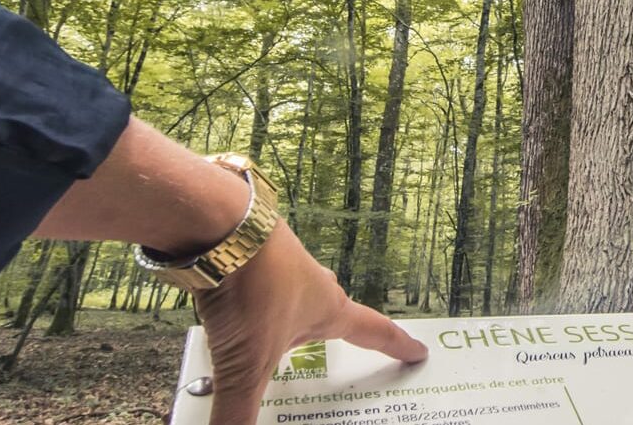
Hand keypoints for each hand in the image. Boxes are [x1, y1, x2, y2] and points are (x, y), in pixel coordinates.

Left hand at [196, 222, 427, 424]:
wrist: (215, 225)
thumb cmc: (253, 285)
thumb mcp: (248, 364)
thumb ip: (239, 411)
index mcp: (328, 310)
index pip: (374, 333)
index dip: (397, 346)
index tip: (417, 350)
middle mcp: (308, 285)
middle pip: (331, 309)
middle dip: (336, 327)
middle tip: (341, 338)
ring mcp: (277, 266)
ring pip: (291, 294)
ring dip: (290, 312)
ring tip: (277, 330)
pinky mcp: (245, 257)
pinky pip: (254, 284)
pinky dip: (248, 300)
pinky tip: (229, 311)